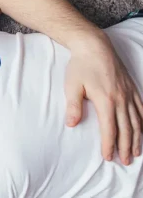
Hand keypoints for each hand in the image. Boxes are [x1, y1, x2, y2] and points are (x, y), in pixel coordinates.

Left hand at [64, 33, 142, 164]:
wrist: (94, 46)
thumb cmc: (80, 66)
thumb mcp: (72, 86)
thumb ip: (73, 107)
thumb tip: (71, 125)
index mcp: (105, 101)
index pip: (109, 129)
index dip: (109, 145)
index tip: (108, 157)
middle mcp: (121, 99)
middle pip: (126, 129)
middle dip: (125, 147)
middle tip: (125, 162)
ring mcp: (128, 93)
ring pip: (137, 121)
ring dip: (137, 138)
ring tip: (136, 152)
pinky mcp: (132, 87)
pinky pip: (141, 108)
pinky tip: (142, 130)